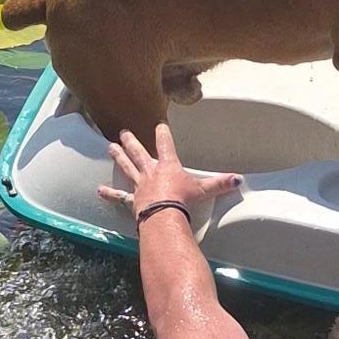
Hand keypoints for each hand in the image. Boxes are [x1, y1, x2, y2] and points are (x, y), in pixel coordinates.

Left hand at [100, 120, 241, 225]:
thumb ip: (220, 184)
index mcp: (168, 166)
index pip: (166, 144)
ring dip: (118, 157)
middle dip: (131, 141)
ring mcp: (139, 185)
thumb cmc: (184, 200)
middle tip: (122, 131)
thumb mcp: (204, 190)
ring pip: (127, 167)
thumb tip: (239, 180)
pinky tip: (99, 190)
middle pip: (139, 152)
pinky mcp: (132, 200)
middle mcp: (151, 172)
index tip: (159, 124)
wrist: (165, 215)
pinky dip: (109, 193)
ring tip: (109, 147)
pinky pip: (119, 196)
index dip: (163, 133)